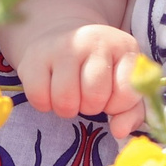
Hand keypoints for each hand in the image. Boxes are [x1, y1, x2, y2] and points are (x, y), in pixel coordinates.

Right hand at [2, 15, 145, 138]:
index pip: (126, 92)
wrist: (63, 34)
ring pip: (65, 99)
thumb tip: (119, 131)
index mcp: (123, 47)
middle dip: (90, 107)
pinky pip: (39, 97)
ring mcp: (63, 45)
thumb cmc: (100, 70)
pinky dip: (45, 104)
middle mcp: (94, 40)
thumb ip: (131, 113)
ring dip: (67, 109)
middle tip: (86, 97)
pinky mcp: (35, 56)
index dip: (117, 106)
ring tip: (70, 96)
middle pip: (94, 96)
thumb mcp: (123, 87)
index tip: (110, 98)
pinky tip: (51, 92)